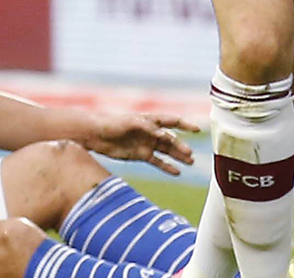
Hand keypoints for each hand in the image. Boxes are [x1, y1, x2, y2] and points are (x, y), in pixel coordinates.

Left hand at [86, 112, 200, 175]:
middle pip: (171, 139)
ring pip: (167, 151)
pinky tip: (177, 172)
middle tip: (190, 155)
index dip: (185, 125)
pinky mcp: (140, 155)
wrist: (96, 135)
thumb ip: (149, 129)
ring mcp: (146, 144)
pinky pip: (157, 162)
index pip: (172, 121)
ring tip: (190, 162)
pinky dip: (167, 167)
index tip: (197, 130)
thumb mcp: (132, 124)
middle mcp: (151, 132)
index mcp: (150, 120)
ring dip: (178, 156)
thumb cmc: (113, 124)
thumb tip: (166, 136)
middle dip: (181, 146)